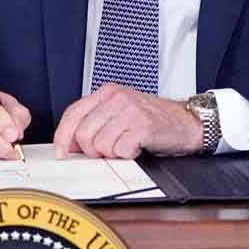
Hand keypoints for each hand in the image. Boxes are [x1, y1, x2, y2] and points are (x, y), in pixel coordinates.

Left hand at [52, 83, 203, 158]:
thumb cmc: (153, 119)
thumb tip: (70, 144)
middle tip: (108, 151)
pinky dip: (127, 156)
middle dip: (92, 151)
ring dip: (111, 154)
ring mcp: (129, 111)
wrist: (187, 121)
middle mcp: (116, 98)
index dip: (62, 136)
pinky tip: (137, 148)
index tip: (61, 152)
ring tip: (126, 146)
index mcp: (107, 93)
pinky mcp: (142, 126)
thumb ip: (96, 122)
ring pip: (100, 145)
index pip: (73, 114)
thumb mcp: (120, 112)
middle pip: (83, 134)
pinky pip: (120, 151)